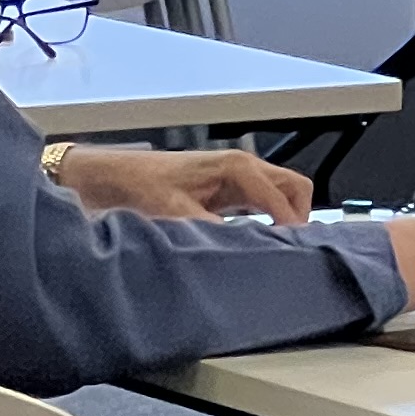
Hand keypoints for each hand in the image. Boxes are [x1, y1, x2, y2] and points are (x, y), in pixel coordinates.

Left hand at [51, 143, 316, 221]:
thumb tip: (239, 247)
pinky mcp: (229, 188)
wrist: (114, 176)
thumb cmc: (141, 185)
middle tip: (292, 246)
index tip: (293, 249)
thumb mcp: (173, 211)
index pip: (279, 195)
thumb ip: (208, 227)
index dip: (290, 222)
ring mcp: (238, 176)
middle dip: (300, 213)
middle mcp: (243, 167)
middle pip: (293, 187)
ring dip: (287, 214)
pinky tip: (260, 237)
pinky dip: (272, 216)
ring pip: (283, 191)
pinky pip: (265, 199)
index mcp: (235, 167)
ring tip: (279, 245)